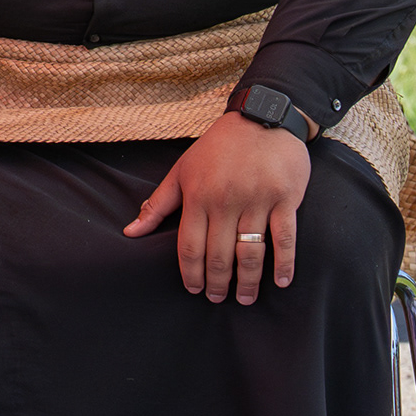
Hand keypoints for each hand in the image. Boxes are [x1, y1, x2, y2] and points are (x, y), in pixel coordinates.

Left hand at [124, 113, 311, 303]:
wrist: (262, 116)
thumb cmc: (218, 147)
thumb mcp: (182, 170)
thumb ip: (157, 204)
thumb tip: (130, 233)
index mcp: (198, 195)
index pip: (190, 245)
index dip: (190, 273)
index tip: (193, 289)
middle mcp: (226, 200)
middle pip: (219, 254)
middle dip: (217, 283)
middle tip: (217, 299)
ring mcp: (257, 200)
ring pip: (251, 252)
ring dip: (248, 281)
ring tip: (245, 298)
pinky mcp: (285, 198)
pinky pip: (285, 238)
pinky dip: (284, 263)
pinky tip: (280, 282)